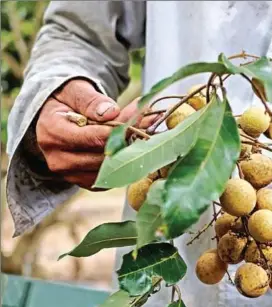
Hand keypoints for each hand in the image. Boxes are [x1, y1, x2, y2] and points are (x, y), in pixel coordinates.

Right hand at [36, 79, 156, 188]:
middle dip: (129, 139)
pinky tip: (135, 144)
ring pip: (111, 168)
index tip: (139, 119)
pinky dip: (126, 162)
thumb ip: (91, 100)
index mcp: (52, 133)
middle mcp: (58, 158)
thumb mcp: (75, 90)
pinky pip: (111, 177)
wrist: (55, 117)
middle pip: (104, 156)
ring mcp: (71, 174)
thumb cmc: (66, 100)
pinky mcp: (83, 182)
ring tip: (145, 130)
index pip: (92, 138)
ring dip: (131, 150)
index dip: (118, 130)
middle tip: (150, 122)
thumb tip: (110, 113)